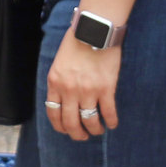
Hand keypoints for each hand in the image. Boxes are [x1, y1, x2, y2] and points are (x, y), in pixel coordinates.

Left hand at [44, 27, 120, 141]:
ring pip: (90, 121)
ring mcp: (88, 90)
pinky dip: (111, 121)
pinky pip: (108, 112)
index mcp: (55, 82)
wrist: (94, 30)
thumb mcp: (59, 62)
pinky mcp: (106, 88)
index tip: (66, 130)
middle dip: (77, 134)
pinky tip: (112, 123)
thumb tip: (62, 100)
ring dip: (94, 130)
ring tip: (98, 130)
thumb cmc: (77, 42)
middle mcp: (69, 90)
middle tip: (83, 136)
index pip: (53, 113)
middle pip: (71, 122)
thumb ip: (60, 81)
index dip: (60, 126)